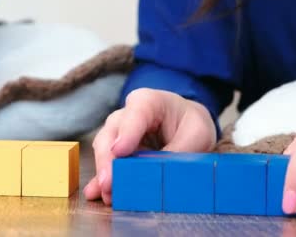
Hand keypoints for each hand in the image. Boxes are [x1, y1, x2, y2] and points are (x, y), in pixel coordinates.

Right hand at [83, 89, 216, 204]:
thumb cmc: (189, 123)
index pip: (134, 114)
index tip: (120, 151)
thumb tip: (160, 172)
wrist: (183, 123)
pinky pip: (105, 164)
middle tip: (110, 183)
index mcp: (147, 102)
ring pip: (104, 149)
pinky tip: (98, 193)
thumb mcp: (197, 133)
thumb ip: (180, 149)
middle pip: (111, 134)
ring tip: (109, 195)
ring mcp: (116, 133)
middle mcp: (125, 115)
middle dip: (108, 160)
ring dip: (105, 173)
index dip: (127, 133)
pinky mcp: (114, 151)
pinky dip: (102, 179)